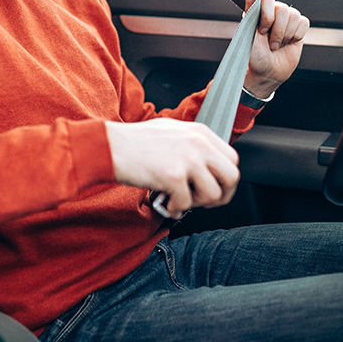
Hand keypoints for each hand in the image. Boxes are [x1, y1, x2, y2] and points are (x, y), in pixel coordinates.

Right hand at [106, 118, 239, 218]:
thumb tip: (208, 168)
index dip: (225, 179)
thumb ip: (194, 145)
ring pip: (213, 194)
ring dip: (197, 204)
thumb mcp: (173, 132)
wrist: (110, 146)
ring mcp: (188, 159)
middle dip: (220, 195)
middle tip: (202, 201)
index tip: (213, 188)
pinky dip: (176, 209)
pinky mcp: (174, 176)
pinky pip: (187, 204)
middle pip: (232, 177)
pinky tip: (166, 203)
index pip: (232, 159)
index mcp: (201, 132)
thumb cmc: (135, 142)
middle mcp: (199, 143)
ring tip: (179, 199)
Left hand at [243, 0, 309, 98]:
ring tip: (278, 44)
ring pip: (295, 15)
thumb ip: (250, 10)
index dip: (267, 16)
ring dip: (287, 34)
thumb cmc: (254, 56)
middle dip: (278, 30)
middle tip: (271, 43)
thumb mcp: (248, 33)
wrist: (268, 73)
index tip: (262, 31)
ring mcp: (286, 20)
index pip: (268, 0)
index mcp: (259, 12)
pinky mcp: (298, 28)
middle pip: (283, 8)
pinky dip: (297, 34)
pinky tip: (290, 42)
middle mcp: (273, 13)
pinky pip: (304, 22)